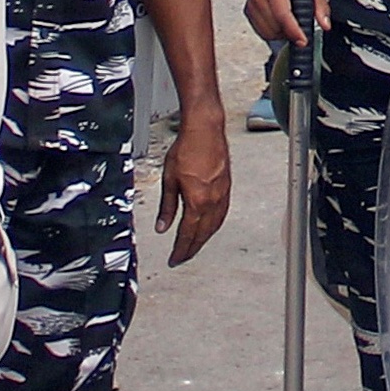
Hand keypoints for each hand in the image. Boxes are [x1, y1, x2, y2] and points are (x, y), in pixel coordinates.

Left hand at [155, 119, 233, 265]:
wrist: (205, 130)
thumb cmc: (187, 149)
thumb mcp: (169, 179)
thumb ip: (167, 206)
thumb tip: (162, 227)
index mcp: (197, 202)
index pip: (188, 234)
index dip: (180, 250)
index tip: (174, 259)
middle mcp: (213, 202)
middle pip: (203, 234)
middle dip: (192, 248)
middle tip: (182, 257)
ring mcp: (223, 195)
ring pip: (214, 226)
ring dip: (204, 239)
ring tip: (194, 245)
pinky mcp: (227, 188)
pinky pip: (222, 214)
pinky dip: (214, 225)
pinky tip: (209, 226)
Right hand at [246, 0, 326, 46]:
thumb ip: (320, 6)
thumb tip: (325, 24)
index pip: (282, 15)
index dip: (294, 31)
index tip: (303, 40)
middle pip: (274, 26)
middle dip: (289, 32)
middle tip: (300, 28)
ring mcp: (251, 3)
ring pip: (266, 31)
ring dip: (280, 34)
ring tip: (291, 24)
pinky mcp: (248, 10)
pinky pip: (260, 30)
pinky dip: (272, 32)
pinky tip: (281, 24)